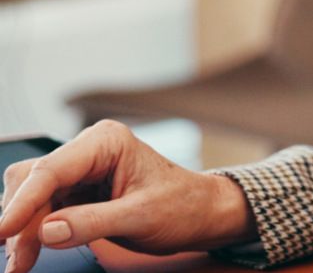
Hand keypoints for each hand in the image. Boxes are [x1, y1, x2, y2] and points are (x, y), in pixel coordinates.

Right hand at [0, 121, 257, 272]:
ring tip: (21, 264)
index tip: (3, 232)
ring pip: (30, 196)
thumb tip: (46, 230)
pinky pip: (41, 209)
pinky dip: (31, 232)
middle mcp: (88, 150)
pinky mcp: (76, 192)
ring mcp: (79, 170)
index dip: (22, 203)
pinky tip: (27, 253)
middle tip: (16, 263)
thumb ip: (93, 222)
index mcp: (106, 142)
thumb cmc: (183, 206)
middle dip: (19, 222)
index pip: (51, 170)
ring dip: (22, 231)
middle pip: (32, 182)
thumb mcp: (141, 217)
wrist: (201, 213)